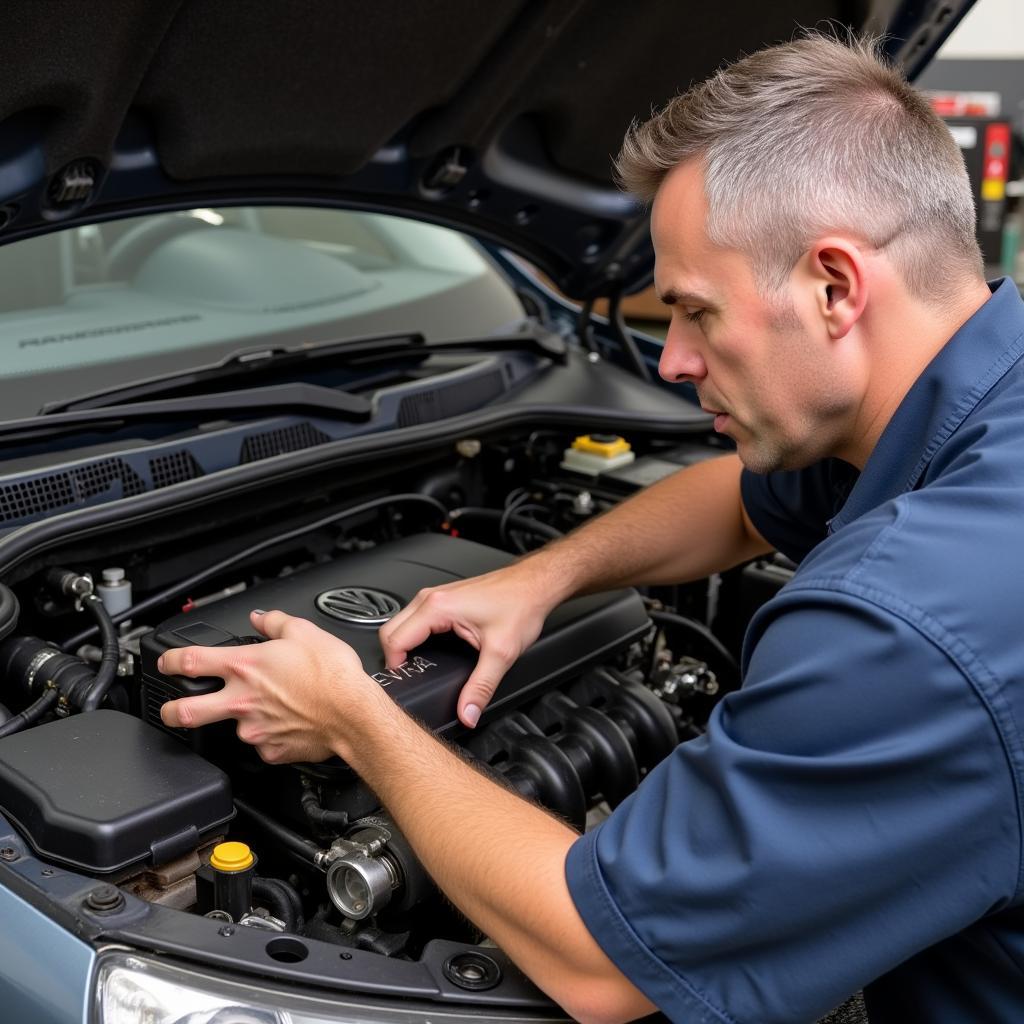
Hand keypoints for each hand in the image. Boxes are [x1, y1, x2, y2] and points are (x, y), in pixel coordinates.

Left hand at [158, 609, 386, 763]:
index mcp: (245, 666)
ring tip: (270, 710)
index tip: (166, 662)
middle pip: (185, 712)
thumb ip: (275, 622)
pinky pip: (262, 743)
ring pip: (233, 726)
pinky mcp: (270, 750)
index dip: (169, 660)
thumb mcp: (304, 632)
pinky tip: (287, 724)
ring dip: (243, 718)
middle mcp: (241, 700)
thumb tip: (261, 617)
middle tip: (171, 710)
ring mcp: (253, 729)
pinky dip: (270, 735)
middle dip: (170, 711)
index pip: (190, 661)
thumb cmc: (333, 675)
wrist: (353, 713)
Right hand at [379, 563, 553, 727]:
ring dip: (403, 645)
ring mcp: (436, 596)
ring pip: (401, 623)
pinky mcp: (444, 599)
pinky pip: (415, 619)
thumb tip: (467, 712)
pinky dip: (414, 636)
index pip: (394, 640)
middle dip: (393, 657)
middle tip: (408, 678)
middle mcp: (431, 598)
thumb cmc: (520, 605)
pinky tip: (428, 651)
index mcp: (438, 607)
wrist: (534, 584)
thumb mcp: (501, 653)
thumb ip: (481, 687)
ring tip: (417, 667)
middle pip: (390, 630)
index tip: (405, 683)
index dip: (395, 667)